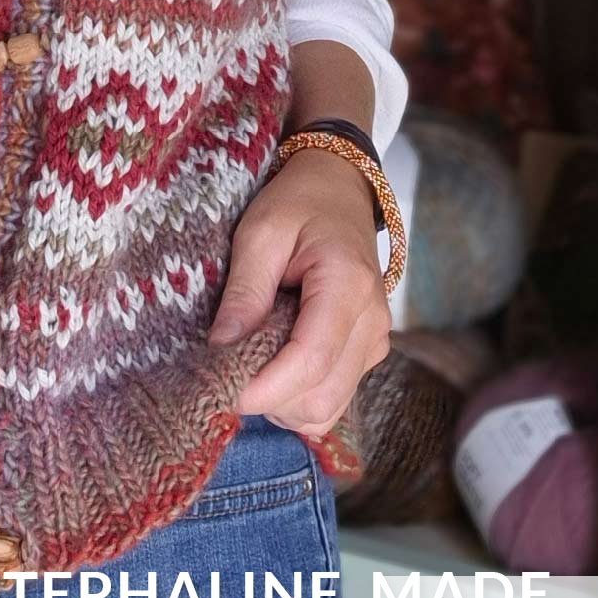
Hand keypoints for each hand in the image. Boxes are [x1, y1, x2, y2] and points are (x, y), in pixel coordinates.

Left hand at [207, 148, 391, 434]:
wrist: (338, 189)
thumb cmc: (297, 203)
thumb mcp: (260, 233)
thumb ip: (245, 291)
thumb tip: (221, 348)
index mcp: (348, 286)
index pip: (311, 360)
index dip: (265, 388)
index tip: (222, 391)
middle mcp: (372, 323)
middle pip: (321, 397)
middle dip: (268, 399)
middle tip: (223, 373)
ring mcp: (375, 342)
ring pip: (328, 408)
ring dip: (281, 403)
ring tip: (246, 364)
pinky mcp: (367, 352)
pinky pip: (332, 397)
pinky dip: (296, 396)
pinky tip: (269, 365)